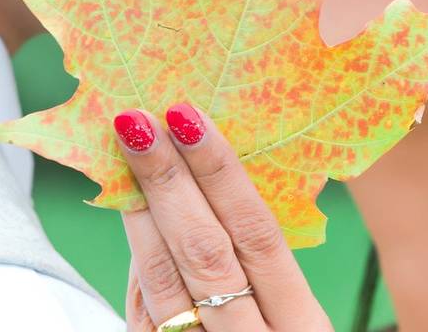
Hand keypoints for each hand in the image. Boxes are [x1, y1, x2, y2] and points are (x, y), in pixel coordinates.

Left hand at [113, 103, 332, 331]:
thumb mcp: (292, 319)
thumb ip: (256, 264)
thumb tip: (207, 186)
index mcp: (302, 324)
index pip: (259, 233)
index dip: (221, 173)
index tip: (188, 117)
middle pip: (207, 251)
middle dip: (169, 180)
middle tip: (140, 120)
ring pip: (163, 282)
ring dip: (139, 213)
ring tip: (124, 156)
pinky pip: (143, 313)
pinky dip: (135, 260)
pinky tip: (128, 214)